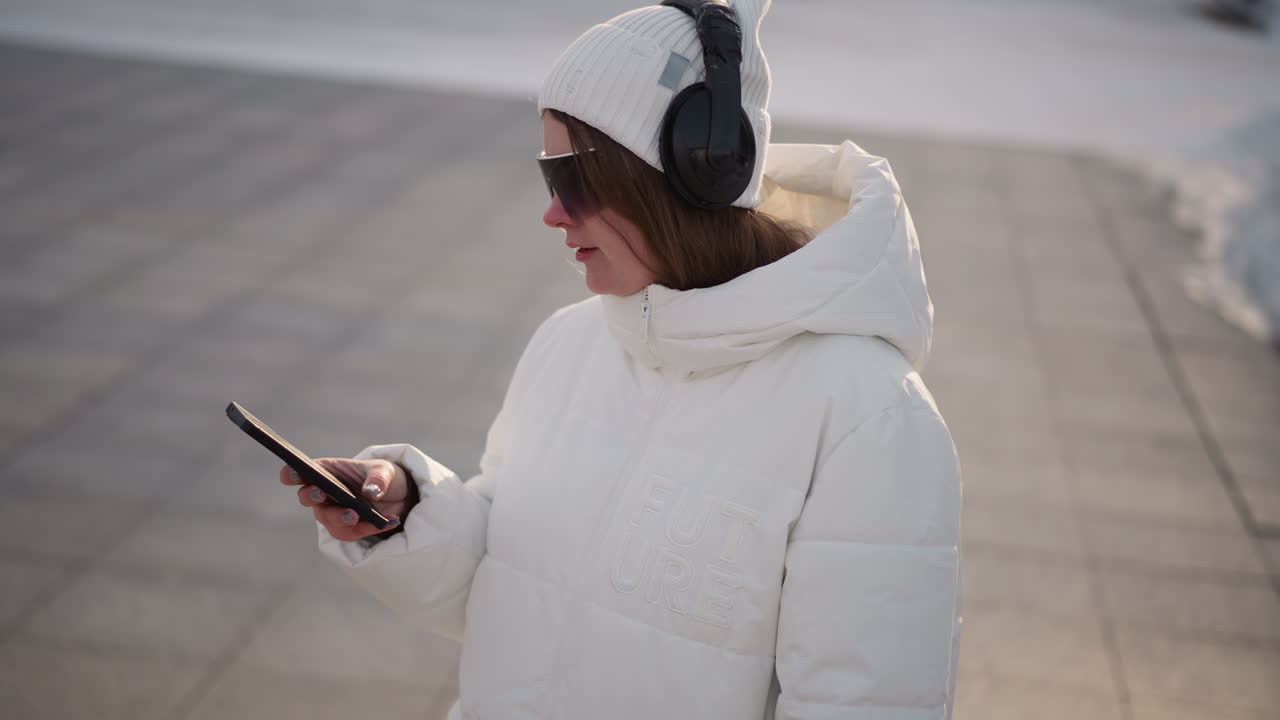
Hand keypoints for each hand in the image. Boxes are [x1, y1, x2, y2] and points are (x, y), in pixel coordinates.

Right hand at [280, 458, 417, 541]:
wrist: (395, 497)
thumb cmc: (380, 477)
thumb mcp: (384, 471)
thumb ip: (378, 479)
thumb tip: (371, 493)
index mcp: (325, 472)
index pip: (300, 472)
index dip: (292, 473)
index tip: (292, 472)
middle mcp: (322, 493)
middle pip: (308, 498)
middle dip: (312, 496)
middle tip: (321, 493)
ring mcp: (331, 513)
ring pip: (328, 520)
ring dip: (341, 518)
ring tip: (357, 515)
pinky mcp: (344, 529)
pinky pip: (350, 533)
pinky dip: (369, 528)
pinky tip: (389, 521)